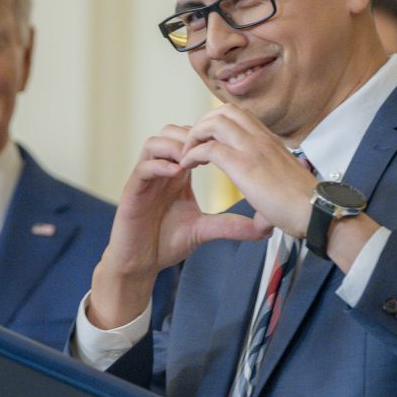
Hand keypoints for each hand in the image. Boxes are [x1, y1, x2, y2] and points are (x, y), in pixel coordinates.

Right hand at [88, 125, 265, 328]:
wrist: (140, 264)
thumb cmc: (167, 243)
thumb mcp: (204, 230)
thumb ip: (230, 225)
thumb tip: (265, 229)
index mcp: (178, 174)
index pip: (191, 141)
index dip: (208, 137)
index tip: (227, 147)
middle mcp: (160, 171)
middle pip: (172, 132)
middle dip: (192, 136)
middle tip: (211, 148)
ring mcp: (145, 179)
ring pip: (154, 143)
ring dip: (175, 146)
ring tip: (194, 160)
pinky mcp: (132, 192)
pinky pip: (143, 168)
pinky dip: (160, 166)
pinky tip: (177, 174)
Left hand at [179, 104, 318, 237]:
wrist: (316, 211)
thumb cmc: (304, 206)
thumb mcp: (284, 188)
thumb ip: (272, 194)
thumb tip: (266, 219)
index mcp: (271, 141)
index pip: (240, 115)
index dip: (218, 123)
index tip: (207, 142)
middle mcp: (262, 139)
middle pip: (224, 111)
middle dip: (203, 123)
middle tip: (193, 145)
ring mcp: (253, 149)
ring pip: (214, 122)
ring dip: (195, 135)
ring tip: (187, 154)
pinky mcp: (243, 165)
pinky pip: (209, 148)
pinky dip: (192, 154)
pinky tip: (187, 166)